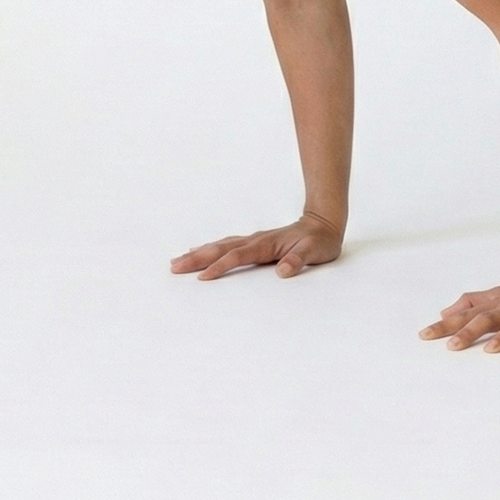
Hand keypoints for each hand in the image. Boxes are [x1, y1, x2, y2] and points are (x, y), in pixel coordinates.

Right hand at [171, 213, 343, 280]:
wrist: (325, 222)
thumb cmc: (320, 240)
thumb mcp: (315, 252)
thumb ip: (299, 260)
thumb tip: (283, 270)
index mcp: (267, 244)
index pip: (238, 256)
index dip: (220, 266)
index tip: (202, 277)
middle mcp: (256, 240)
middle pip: (221, 248)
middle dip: (197, 258)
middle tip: (174, 267)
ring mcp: (254, 240)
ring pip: (221, 245)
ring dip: (199, 252)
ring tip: (177, 260)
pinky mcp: (254, 242)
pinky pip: (227, 245)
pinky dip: (210, 249)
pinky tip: (199, 250)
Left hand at [419, 270, 499, 352]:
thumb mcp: (497, 295)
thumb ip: (471, 303)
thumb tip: (444, 312)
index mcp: (497, 303)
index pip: (466, 314)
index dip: (445, 325)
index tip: (424, 336)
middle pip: (487, 318)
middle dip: (468, 332)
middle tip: (451, 347)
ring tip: (491, 350)